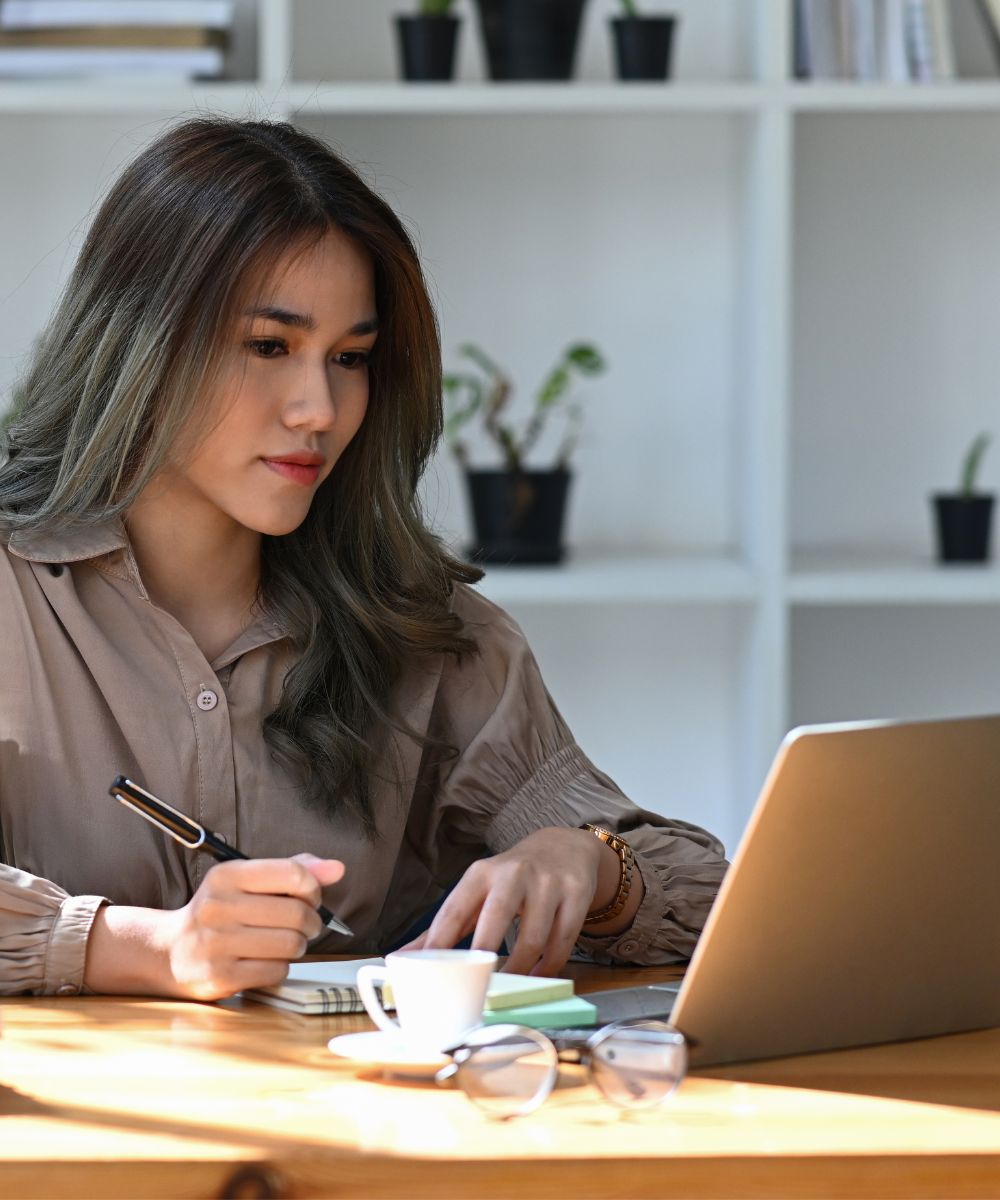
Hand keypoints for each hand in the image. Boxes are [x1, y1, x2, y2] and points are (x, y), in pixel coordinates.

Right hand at [84, 852, 344, 999]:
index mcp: (227, 876)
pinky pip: (276, 971)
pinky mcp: (220, 977)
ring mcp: (217, 944)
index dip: (313, 887)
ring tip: (285, 942)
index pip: (292, 873)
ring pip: (291, 944)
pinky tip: (266, 960)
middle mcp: (218, 907)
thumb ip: (293, 870)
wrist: (170, 952)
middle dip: (312, 921)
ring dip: (298, 945)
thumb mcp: (248, 882)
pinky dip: (281, 967)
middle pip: (297, 913)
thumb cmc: (221, 912)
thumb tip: (337, 869)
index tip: (311, 896)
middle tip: (306, 925)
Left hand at [402, 827, 606, 976]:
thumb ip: (446, 924)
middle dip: (484, 955)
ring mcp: (547, 884)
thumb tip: (403, 957)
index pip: (454, 910)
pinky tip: (539, 977)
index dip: (439, 942)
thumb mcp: (477, 891)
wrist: (563, 848)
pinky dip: (550, 966)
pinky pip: (563, 940)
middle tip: (474, 987)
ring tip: (510, 989)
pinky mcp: (575, 894)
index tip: (427, 974)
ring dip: (521, 970)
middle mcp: (514, 874)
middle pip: (496, 918)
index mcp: (481, 874)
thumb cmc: (511, 879)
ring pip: (533, 937)